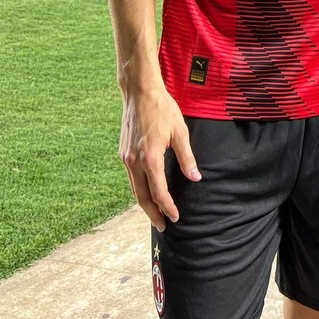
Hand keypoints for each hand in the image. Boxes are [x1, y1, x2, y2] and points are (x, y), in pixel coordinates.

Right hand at [119, 87, 200, 229]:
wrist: (139, 92)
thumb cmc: (162, 109)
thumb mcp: (180, 131)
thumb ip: (187, 157)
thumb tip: (195, 178)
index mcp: (150, 158)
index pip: (159, 192)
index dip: (167, 207)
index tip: (176, 217)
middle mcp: (134, 162)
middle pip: (142, 197)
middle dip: (153, 214)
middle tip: (164, 226)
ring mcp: (126, 158)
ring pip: (134, 189)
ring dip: (145, 204)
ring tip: (156, 214)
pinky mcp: (123, 152)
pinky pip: (131, 177)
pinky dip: (139, 189)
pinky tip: (147, 191)